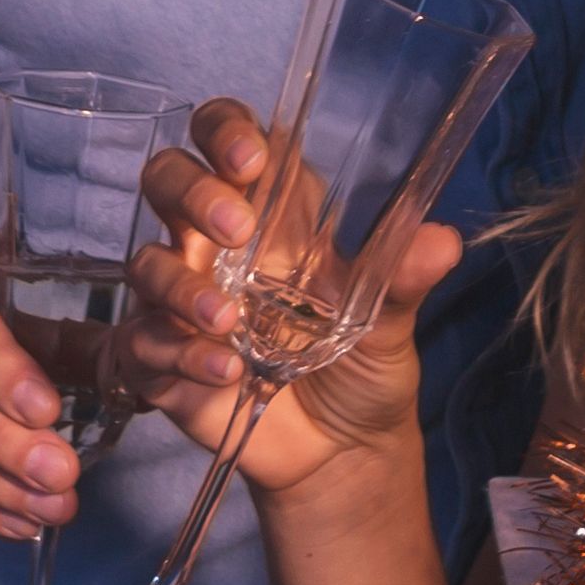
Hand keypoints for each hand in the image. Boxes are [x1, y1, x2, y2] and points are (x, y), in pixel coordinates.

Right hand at [113, 97, 460, 506]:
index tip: (248, 155)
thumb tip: (441, 239)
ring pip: (147, 263)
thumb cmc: (363, 367)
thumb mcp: (392, 322)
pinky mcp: (160, 358)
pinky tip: (226, 373)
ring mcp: (181, 300)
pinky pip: (143, 343)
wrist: (344, 455)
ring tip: (229, 323)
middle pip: (167, 180)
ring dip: (181, 286)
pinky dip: (180, 353)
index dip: (224, 129)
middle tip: (235, 228)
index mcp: (272, 214)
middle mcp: (215, 246)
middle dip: (191, 192)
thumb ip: (403, 278)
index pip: (226, 139)